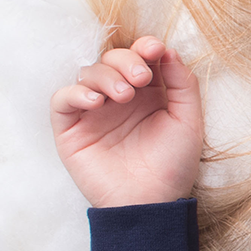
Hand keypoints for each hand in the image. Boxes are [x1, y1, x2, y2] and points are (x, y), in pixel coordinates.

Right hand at [50, 36, 204, 207]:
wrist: (151, 202)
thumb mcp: (188, 121)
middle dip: (125, 61)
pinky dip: (76, 93)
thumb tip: (168, 50)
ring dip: (105, 77)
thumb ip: (183, 84)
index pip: (139, 58)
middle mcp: (119, 99)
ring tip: (123, 97)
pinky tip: (95, 102)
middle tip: (140, 79)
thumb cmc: (172, 165)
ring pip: (88, 73)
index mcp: (148, 94)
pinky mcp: (71, 129)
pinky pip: (62, 99)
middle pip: (112, 59)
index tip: (153, 49)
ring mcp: (93, 113)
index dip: (144, 47)